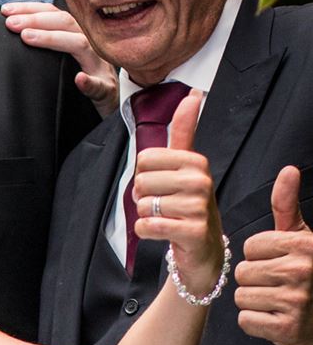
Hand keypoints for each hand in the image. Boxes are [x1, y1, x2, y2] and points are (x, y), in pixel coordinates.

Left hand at [1, 2, 117, 114]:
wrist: (113, 105)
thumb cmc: (84, 79)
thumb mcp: (66, 58)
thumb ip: (48, 45)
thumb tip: (15, 33)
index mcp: (77, 36)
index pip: (55, 15)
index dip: (31, 9)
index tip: (6, 10)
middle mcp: (89, 46)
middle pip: (66, 23)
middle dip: (36, 20)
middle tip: (11, 24)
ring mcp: (99, 67)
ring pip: (80, 45)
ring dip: (53, 39)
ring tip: (27, 37)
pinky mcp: (106, 91)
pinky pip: (100, 86)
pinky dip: (89, 82)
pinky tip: (79, 79)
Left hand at [131, 90, 223, 296]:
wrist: (202, 249)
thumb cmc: (188, 206)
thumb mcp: (186, 167)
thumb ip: (184, 133)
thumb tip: (193, 96)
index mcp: (196, 161)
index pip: (144, 159)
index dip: (144, 176)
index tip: (162, 187)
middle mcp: (201, 180)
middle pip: (141, 181)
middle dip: (143, 198)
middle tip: (163, 206)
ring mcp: (199, 206)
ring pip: (143, 206)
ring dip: (146, 216)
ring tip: (166, 219)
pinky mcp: (194, 231)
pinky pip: (148, 226)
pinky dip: (147, 232)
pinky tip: (162, 232)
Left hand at [234, 168, 312, 344]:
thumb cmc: (308, 273)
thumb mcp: (301, 237)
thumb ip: (287, 206)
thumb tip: (288, 169)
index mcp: (302, 245)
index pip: (250, 247)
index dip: (259, 257)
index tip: (278, 263)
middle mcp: (301, 271)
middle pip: (243, 272)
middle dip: (255, 280)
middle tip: (277, 286)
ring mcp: (295, 301)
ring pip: (242, 297)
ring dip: (254, 302)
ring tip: (277, 302)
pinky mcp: (287, 329)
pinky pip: (246, 320)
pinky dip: (257, 323)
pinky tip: (275, 319)